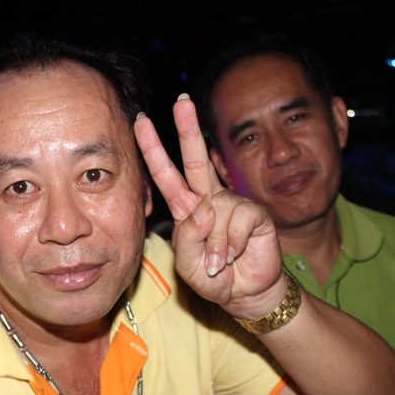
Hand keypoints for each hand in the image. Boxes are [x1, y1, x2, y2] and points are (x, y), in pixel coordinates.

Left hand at [133, 96, 283, 317]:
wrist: (244, 294)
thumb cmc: (212, 277)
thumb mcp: (187, 265)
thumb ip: (187, 238)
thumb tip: (204, 209)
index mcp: (186, 208)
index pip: (166, 174)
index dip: (154, 149)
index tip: (141, 122)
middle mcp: (208, 199)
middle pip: (196, 159)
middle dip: (188, 129)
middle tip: (182, 101)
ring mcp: (232, 204)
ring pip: (215, 211)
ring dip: (215, 244)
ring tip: (217, 262)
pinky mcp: (253, 213)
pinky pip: (237, 221)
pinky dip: (231, 244)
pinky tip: (234, 255)